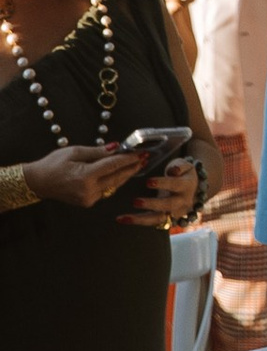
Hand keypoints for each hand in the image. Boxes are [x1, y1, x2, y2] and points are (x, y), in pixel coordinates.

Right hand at [27, 140, 149, 210]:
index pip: (113, 165)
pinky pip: (106, 190)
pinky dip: (114, 181)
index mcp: (86, 176)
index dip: (129, 158)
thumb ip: (97, 152)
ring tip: (137, 165)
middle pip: (117, 177)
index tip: (140, 153)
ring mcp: (88, 198)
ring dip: (125, 175)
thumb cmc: (53, 164)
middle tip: (145, 158)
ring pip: (113, 185)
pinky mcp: (87, 202)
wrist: (38, 182)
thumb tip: (116, 148)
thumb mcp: (75, 151)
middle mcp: (89, 190)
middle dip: (132, 167)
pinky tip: (120, 174)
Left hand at [120, 160, 202, 231]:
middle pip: (168, 205)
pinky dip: (136, 221)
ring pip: (158, 218)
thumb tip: (173, 171)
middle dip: (151, 204)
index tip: (148, 182)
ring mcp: (173, 212)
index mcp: (186, 186)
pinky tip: (121, 219)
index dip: (163, 183)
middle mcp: (181, 201)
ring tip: (123, 217)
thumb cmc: (184, 174)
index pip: (175, 185)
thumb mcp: (185, 166)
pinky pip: (150, 222)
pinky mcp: (165, 219)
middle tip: (135, 202)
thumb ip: (179, 166)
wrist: (192, 190)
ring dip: (140, 219)